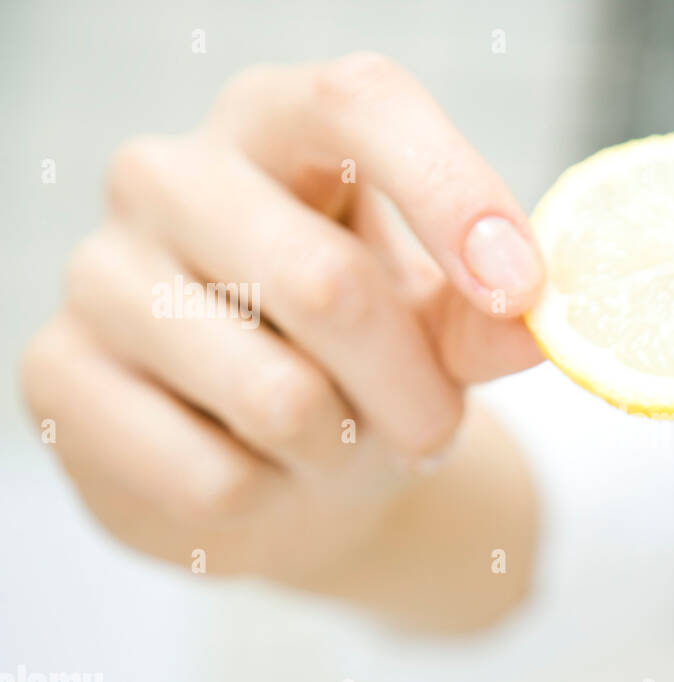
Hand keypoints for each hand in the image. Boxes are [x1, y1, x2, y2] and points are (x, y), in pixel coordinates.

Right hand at [21, 53, 544, 595]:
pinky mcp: (56, 374)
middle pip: (329, 285)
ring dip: (345, 453)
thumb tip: (536, 322)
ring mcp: (98, 270)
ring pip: (276, 398)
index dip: (451, 192)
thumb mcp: (436, 328)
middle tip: (435, 433)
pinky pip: (213, 477)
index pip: (359, 105)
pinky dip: (271, 502)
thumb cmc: (358, 366)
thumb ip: (485, 320)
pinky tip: (257, 473)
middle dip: (414, 392)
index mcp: (278, 124)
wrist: (265, 463)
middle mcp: (171, 174)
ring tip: (339, 445)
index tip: (521, 288)